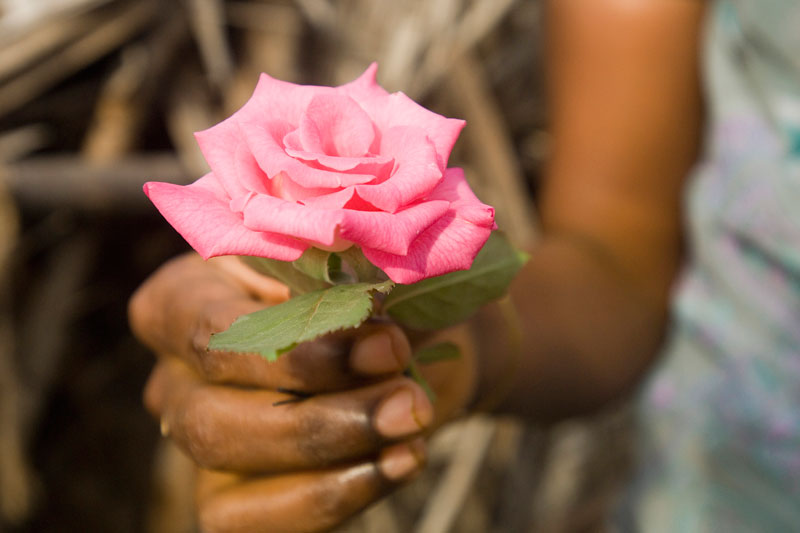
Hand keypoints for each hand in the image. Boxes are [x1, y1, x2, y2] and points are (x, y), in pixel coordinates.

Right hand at [129, 253, 475, 531]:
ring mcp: (196, 432)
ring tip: (412, 425)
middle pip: (207, 412)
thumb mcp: (375, 276)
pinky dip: (332, 496)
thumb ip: (359, 290)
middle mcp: (175, 366)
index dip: (298, 351)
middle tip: (408, 402)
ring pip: (223, 462)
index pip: (211, 330)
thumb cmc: (375, 296)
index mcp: (191, 290)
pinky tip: (398, 463)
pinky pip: (251, 519)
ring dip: (331, 450)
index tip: (387, 347)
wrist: (408, 346)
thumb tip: (367, 319)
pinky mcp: (227, 492)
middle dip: (319, 416)